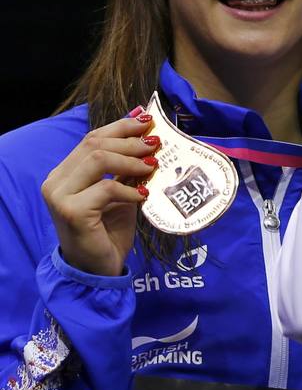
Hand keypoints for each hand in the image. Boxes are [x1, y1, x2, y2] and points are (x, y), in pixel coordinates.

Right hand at [41, 111, 157, 276]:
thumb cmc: (109, 231)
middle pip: (95, 144)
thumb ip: (127, 170)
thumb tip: (149, 137)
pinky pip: (106, 188)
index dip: (121, 126)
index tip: (148, 120)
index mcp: (65, 172)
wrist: (98, 269)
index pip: (92, 138)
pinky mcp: (72, 211)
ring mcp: (60, 195)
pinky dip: (130, 189)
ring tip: (152, 166)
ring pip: (98, 160)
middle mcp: (56, 180)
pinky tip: (143, 195)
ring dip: (131, 161)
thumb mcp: (121, 194)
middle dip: (130, 141)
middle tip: (156, 145)